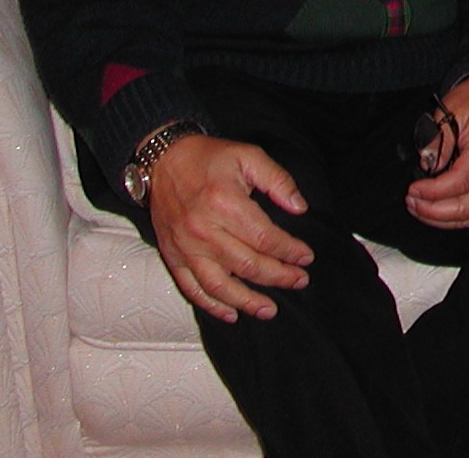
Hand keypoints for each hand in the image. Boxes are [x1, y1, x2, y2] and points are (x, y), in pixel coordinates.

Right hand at [147, 135, 311, 324]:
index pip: (265, 237)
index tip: (306, 257)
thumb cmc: (209, 158)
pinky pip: (192, 288)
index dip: (289, 250)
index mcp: (225, 202)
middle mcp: (204, 230)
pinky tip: (231, 313)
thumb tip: (299, 207)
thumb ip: (278, 180)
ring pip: (219, 285)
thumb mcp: (249, 156)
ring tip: (269, 309)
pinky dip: (212, 305)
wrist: (163, 160)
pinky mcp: (173, 256)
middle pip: (247, 264)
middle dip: (278, 276)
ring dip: (247, 301)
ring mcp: (186, 247)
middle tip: (299, 281)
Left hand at [406, 71, 468, 228]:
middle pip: (465, 208)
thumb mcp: (450, 109)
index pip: (460, 182)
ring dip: (439, 217)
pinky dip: (448, 217)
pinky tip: (430, 207)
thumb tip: (426, 164)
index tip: (412, 188)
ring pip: (468, 215)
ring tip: (416, 205)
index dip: (433, 191)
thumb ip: (437, 139)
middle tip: (411, 200)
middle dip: (433, 211)